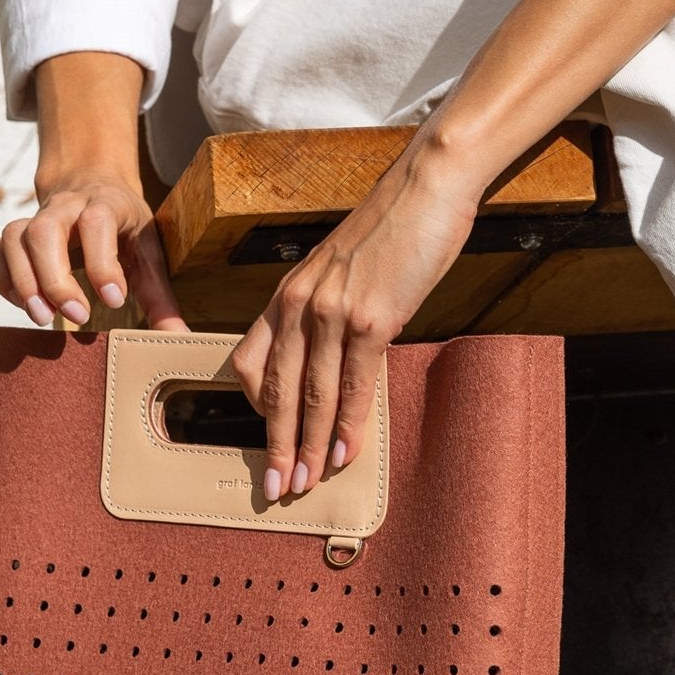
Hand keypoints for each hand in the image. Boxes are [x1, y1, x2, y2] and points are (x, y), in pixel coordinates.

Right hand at [0, 173, 187, 330]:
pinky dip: (1, 277)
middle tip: (76, 316)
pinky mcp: (15, 232)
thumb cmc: (124, 224)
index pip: (98, 223)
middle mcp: (65, 206)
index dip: (102, 263)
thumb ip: (160, 295)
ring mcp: (35, 216)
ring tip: (43, 318)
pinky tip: (22, 303)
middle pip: (45, 231)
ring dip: (23, 281)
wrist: (92, 183)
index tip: (113, 301)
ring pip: (14, 238)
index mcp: (106, 204)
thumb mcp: (149, 250)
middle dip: (55, 278)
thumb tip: (179, 337)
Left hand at [228, 144, 479, 501]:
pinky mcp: (373, 317)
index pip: (249, 361)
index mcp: (287, 292)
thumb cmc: (389, 228)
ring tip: (306, 483)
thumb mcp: (340, 269)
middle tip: (275, 488)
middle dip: (276, 446)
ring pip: (314, 396)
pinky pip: (356, 383)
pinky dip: (350, 424)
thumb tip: (333, 356)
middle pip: (276, 390)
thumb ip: (326, 308)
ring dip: (310, 447)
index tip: (268, 441)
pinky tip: (348, 451)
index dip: (255, 409)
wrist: (424, 187)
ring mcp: (334, 311)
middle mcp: (300, 304)